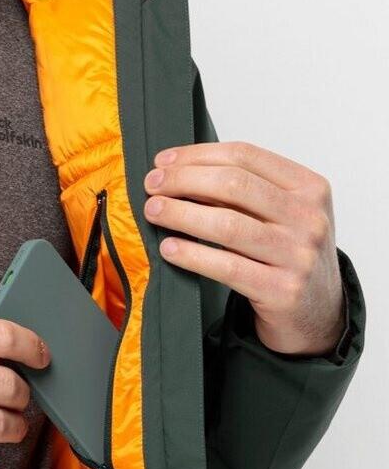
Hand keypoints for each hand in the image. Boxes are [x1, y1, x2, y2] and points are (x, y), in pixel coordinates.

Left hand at [143, 141, 345, 355]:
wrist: (317, 313)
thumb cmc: (289, 256)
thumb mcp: (281, 214)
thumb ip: (243, 193)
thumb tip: (179, 172)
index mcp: (309, 188)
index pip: (245, 157)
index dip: (197, 155)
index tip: (164, 161)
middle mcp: (308, 218)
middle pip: (234, 184)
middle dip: (183, 180)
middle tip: (151, 185)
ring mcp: (298, 256)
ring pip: (227, 224)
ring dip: (180, 214)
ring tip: (153, 211)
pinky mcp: (281, 290)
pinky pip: (226, 266)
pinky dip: (192, 254)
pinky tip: (169, 248)